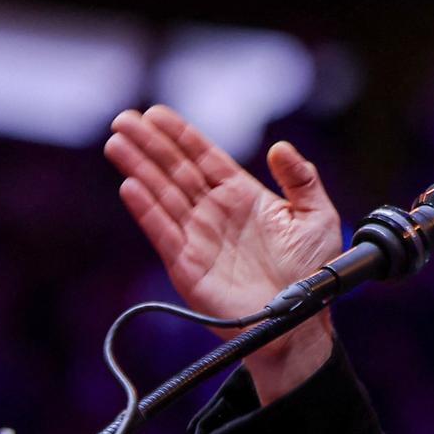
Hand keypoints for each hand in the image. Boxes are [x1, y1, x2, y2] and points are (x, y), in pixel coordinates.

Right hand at [104, 105, 339, 402]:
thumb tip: (280, 147)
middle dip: (149, 145)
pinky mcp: (188, 266)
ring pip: (163, 196)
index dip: (180, 135)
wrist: (302, 319)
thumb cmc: (312, 271)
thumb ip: (300, 179)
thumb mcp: (317, 216)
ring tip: (117, 144)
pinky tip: (131, 187)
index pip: (204, 157)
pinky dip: (147, 211)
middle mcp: (215, 213)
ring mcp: (199, 238)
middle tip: (123, 120)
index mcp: (242, 196)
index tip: (156, 114)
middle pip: (175, 171)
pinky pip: (164, 233)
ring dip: (139, 170)